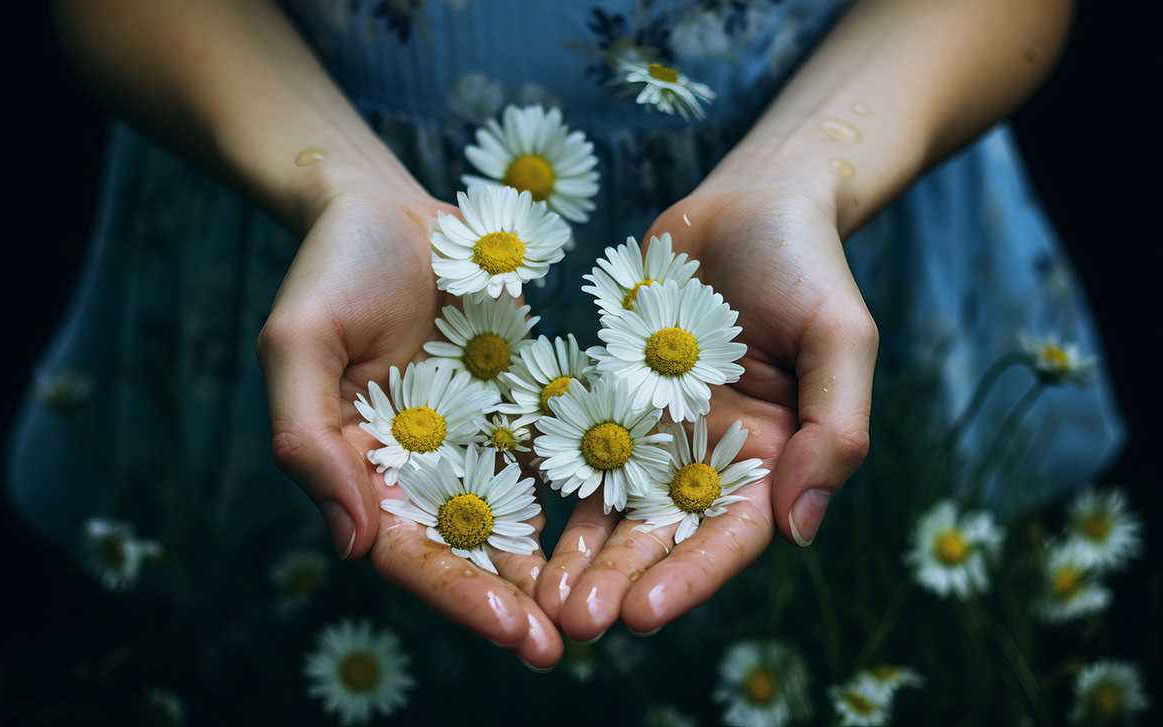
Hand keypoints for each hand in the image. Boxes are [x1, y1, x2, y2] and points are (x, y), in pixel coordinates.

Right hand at [257, 188, 562, 666]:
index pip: (409, 553)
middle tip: (564, 648)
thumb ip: (309, 439)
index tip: (512, 630)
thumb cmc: (331, 270)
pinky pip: (556, 455)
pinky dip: (587, 490)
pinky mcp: (519, 406)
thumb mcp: (299, 344)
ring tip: (606, 606)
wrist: (386, 209)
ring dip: (557, 565)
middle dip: (515, 602)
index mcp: (364, 471)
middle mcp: (422, 469)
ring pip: (519, 517)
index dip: (457, 596)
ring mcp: (474, 441)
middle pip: (469, 550)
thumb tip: (352, 544)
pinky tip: (631, 522)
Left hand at [535, 181, 875, 639]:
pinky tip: (513, 518)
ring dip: (577, 552)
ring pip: (612, 503)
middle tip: (572, 623)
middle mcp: (709, 457)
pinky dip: (550, 483)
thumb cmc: (808, 265)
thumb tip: (801, 529)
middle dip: (619, 580)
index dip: (688, 578)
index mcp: (772, 458)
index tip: (641, 613)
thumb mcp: (842, 341)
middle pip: (662, 534)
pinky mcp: (612, 395)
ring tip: (538, 596)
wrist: (751, 200)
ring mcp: (657, 429)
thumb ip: (833, 432)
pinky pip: (577, 444)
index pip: (729, 537)